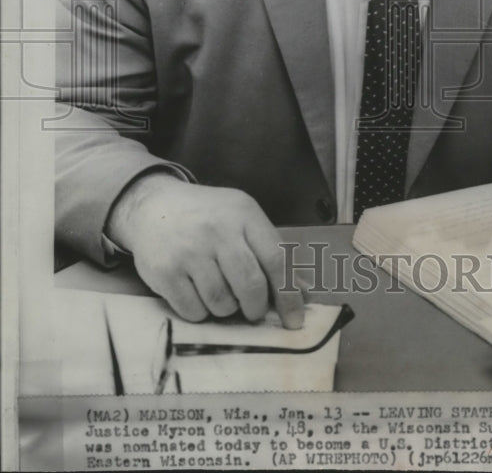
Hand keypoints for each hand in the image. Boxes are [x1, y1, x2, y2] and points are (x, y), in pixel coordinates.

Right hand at [106, 173, 304, 326]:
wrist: (154, 206)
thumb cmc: (208, 216)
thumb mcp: (242, 219)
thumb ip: (270, 251)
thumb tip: (301, 291)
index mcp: (244, 213)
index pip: (276, 259)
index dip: (288, 295)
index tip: (295, 321)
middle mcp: (217, 230)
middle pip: (250, 285)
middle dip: (255, 307)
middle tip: (252, 310)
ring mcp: (190, 251)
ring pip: (222, 303)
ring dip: (226, 308)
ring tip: (219, 291)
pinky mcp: (165, 271)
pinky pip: (194, 311)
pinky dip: (201, 311)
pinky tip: (197, 293)